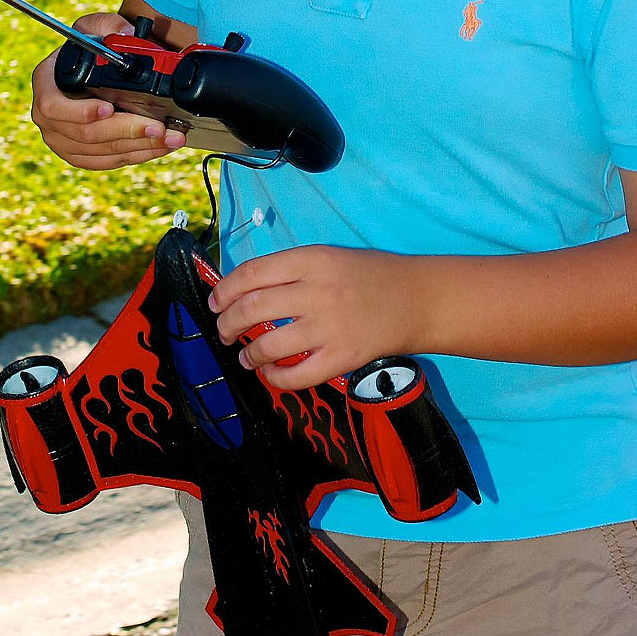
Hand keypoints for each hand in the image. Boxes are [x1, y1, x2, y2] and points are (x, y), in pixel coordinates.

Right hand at [29, 12, 186, 169]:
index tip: (108, 108)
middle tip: (157, 127)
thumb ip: (110, 26)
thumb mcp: (95, 27)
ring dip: (139, 147)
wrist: (93, 70)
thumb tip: (126, 34)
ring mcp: (62, 140)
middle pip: (85, 135)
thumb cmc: (90, 48)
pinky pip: (107, 162)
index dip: (80, 112)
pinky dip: (136, 156)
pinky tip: (158, 147)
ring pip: (101, 153)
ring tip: (170, 137)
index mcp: (45, 84)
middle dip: (126, 131)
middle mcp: (47, 117)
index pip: (52, 107)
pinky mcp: (80, 155)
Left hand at [208, 246, 421, 388]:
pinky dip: (275, 378)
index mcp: (312, 260)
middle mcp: (317, 292)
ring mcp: (330, 327)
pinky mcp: (343, 358)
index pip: (252, 274)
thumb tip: (245, 291)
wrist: (420, 299)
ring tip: (245, 356)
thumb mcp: (330, 257)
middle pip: (252, 309)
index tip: (216, 303)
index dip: (225, 291)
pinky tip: (271, 373)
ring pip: (268, 346)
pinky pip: (297, 376)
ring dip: (248, 354)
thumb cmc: (373, 276)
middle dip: (227, 324)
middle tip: (224, 332)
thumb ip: (291, 271)